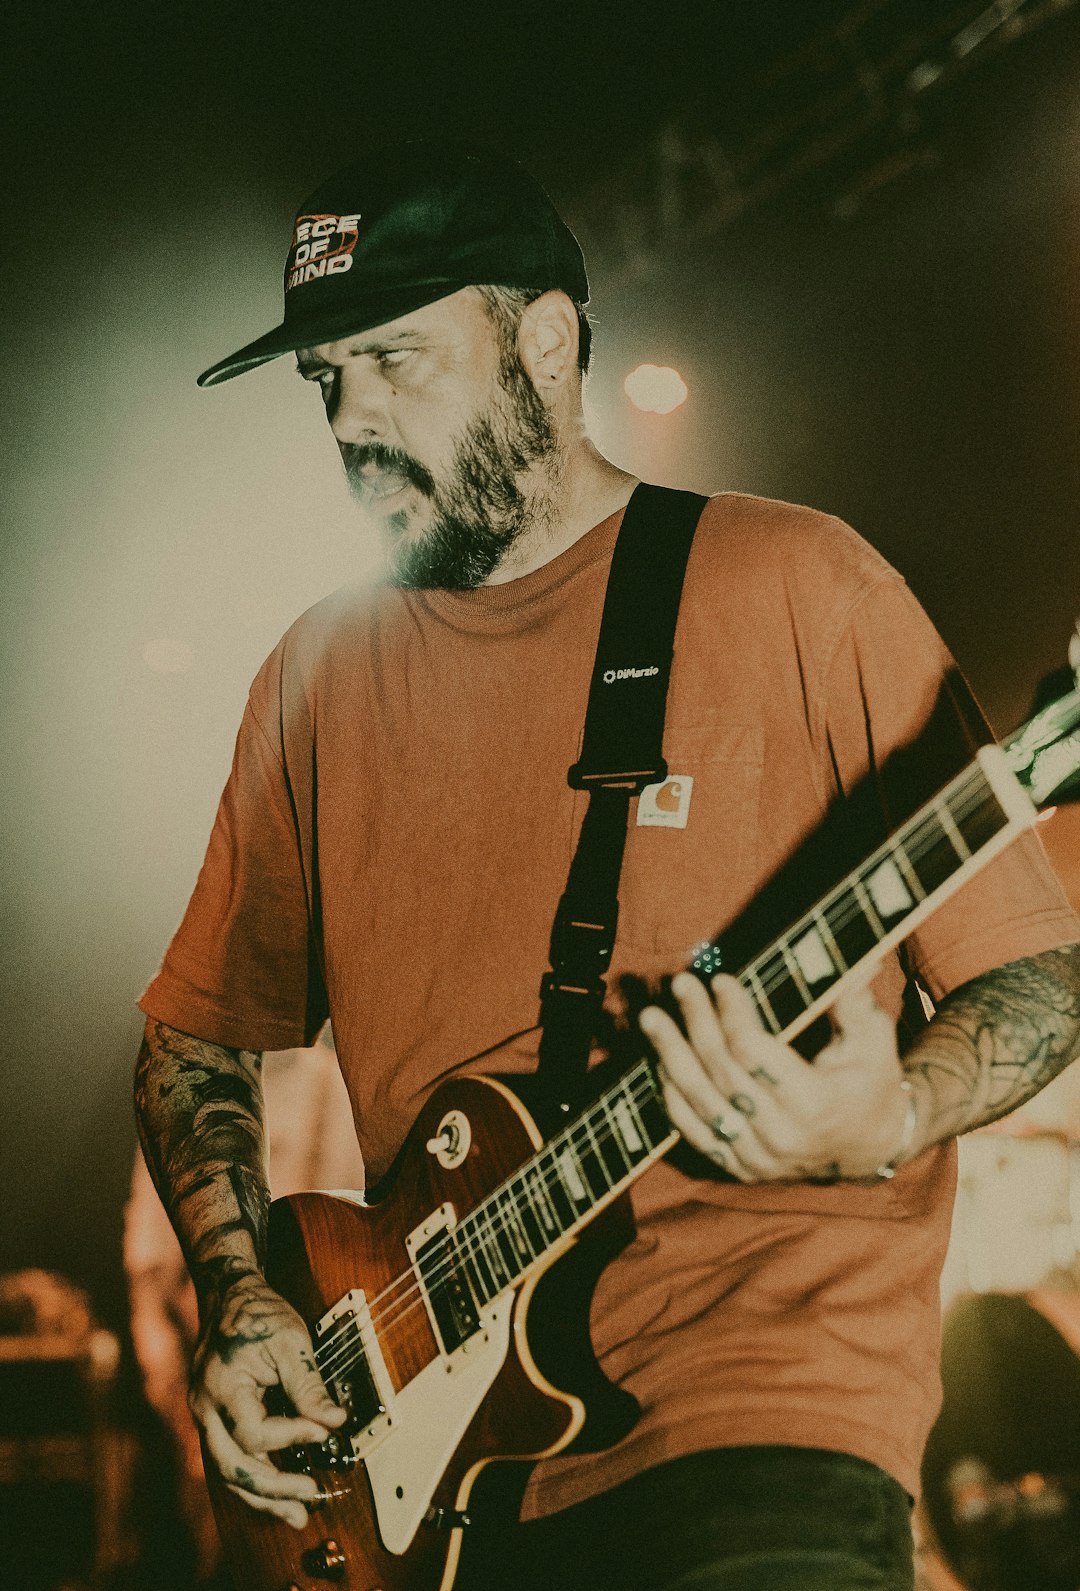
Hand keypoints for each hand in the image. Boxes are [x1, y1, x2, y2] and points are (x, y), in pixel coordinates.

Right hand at [189, 1273, 345, 1527]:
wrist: (228, 1295)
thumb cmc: (258, 1313)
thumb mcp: (290, 1341)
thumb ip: (309, 1385)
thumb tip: (335, 1422)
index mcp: (221, 1386)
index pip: (254, 1432)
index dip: (293, 1437)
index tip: (326, 1431)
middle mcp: (205, 1409)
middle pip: (233, 1468)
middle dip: (274, 1489)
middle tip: (312, 1495)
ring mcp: (205, 1418)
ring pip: (227, 1473)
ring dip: (263, 1497)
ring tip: (298, 1515)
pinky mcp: (213, 1421)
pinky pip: (229, 1460)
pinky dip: (254, 1479)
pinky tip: (278, 1494)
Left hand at [641, 972, 915, 1182]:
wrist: (868, 1148)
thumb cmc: (870, 1082)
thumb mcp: (874, 1040)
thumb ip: (854, 1003)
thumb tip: (854, 960)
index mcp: (814, 1104)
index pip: (756, 1053)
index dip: (733, 1014)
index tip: (721, 980)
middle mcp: (782, 1136)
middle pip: (722, 1072)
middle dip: (696, 1023)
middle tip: (680, 984)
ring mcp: (757, 1157)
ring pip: (700, 1103)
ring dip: (670, 1055)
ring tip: (651, 1018)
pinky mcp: (740, 1167)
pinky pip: (695, 1133)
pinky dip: (673, 1097)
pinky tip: (661, 1062)